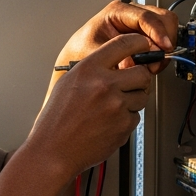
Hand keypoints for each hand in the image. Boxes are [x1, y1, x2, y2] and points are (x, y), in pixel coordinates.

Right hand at [34, 33, 153, 177]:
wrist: (52, 151)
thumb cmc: (55, 121)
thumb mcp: (67, 83)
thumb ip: (93, 70)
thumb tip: (116, 62)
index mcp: (88, 69)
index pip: (125, 44)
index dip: (140, 44)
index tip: (143, 47)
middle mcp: (104, 85)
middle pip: (142, 73)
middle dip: (138, 80)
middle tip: (127, 87)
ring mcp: (116, 106)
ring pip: (142, 96)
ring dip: (132, 102)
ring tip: (109, 110)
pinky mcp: (123, 126)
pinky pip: (136, 117)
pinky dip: (125, 121)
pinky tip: (107, 124)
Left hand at [55, 1, 178, 74]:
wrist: (76, 59)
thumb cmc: (82, 52)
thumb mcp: (97, 54)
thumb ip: (120, 56)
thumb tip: (142, 60)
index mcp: (117, 11)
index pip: (145, 16)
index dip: (158, 33)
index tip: (164, 47)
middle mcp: (130, 14)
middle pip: (162, 18)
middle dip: (164, 39)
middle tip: (158, 59)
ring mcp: (139, 23)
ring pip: (166, 27)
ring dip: (164, 46)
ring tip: (153, 63)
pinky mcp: (144, 35)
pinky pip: (162, 39)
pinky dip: (161, 51)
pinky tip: (151, 62)